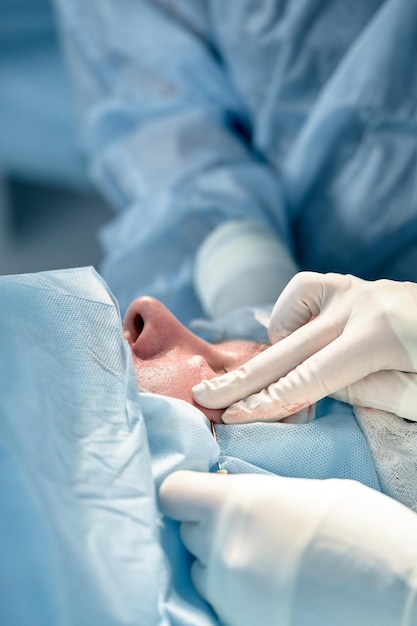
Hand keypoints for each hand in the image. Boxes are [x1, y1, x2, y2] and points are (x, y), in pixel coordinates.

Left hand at [159, 471, 416, 625]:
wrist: (403, 596)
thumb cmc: (369, 532)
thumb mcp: (314, 493)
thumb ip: (264, 496)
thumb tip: (244, 501)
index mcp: (240, 504)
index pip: (174, 492)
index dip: (185, 491)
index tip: (201, 494)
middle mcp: (225, 549)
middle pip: (186, 533)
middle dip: (207, 527)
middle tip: (242, 527)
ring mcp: (232, 596)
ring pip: (201, 572)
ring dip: (220, 564)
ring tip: (261, 561)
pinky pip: (221, 604)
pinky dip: (236, 594)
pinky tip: (271, 589)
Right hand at [192, 272, 416, 422]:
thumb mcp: (416, 395)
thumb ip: (362, 393)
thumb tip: (314, 387)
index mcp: (378, 336)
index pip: (310, 379)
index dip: (269, 403)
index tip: (234, 419)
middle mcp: (358, 305)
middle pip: (287, 349)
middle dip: (243, 378)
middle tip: (204, 394)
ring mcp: (354, 288)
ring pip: (290, 310)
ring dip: (276, 345)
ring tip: (276, 371)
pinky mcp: (352, 284)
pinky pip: (304, 290)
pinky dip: (291, 314)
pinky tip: (299, 336)